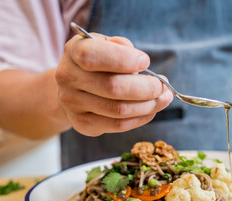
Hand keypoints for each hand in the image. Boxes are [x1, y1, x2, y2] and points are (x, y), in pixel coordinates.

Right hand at [55, 33, 172, 136]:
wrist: (73, 86)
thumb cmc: (97, 62)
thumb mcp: (106, 44)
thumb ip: (121, 47)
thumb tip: (141, 65)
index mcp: (74, 51)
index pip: (94, 56)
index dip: (124, 60)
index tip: (146, 62)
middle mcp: (68, 78)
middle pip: (113, 88)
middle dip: (147, 88)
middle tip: (163, 85)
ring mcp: (73, 104)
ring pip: (119, 110)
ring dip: (149, 105)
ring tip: (163, 97)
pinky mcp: (82, 124)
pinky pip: (118, 125)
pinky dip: (141, 117)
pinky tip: (151, 109)